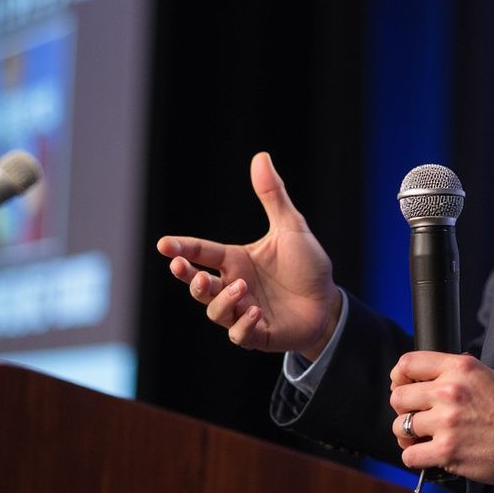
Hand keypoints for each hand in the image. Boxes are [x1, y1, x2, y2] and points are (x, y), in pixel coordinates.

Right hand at [156, 152, 340, 360]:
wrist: (329, 302)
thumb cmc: (307, 265)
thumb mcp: (290, 227)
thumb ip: (273, 196)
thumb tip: (261, 157)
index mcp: (236, 260)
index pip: (202, 252)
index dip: (182, 248)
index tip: (164, 244)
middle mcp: (234, 285)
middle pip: (199, 285)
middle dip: (188, 278)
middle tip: (186, 269)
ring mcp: (243, 312)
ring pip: (215, 311)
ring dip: (223, 299)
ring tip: (241, 287)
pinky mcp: (258, 334)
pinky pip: (239, 335)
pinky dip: (242, 325)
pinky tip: (254, 312)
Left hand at [389, 352, 493, 484]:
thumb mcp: (488, 374)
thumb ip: (459, 373)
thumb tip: (435, 375)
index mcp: (459, 368)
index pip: (409, 363)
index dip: (399, 376)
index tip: (401, 385)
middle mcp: (449, 391)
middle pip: (398, 397)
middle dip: (402, 408)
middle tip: (413, 415)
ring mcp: (446, 422)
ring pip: (400, 427)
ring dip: (407, 435)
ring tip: (421, 438)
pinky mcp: (447, 451)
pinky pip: (410, 456)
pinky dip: (414, 458)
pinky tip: (427, 455)